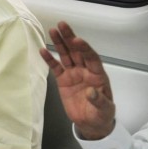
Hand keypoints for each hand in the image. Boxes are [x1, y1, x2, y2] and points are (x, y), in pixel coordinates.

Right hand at [40, 21, 114, 140]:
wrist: (91, 123)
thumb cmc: (101, 114)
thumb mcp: (105, 109)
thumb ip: (99, 100)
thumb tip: (91, 92)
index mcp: (98, 75)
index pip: (91, 58)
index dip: (85, 48)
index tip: (77, 40)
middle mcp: (85, 70)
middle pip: (77, 51)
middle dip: (70, 38)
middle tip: (62, 25)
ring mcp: (73, 74)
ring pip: (66, 55)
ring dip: (59, 43)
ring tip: (52, 31)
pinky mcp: (63, 80)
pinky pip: (55, 68)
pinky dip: (49, 60)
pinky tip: (43, 50)